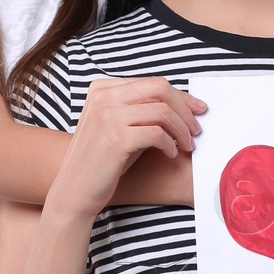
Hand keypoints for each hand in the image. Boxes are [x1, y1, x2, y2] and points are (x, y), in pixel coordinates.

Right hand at [49, 77, 206, 220]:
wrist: (75, 190)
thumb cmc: (102, 160)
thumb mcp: (118, 126)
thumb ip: (141, 110)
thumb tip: (183, 105)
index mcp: (102, 88)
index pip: (153, 83)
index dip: (181, 96)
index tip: (198, 109)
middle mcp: (103, 96)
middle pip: (160, 90)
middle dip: (185, 109)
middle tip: (196, 129)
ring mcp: (107, 116)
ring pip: (162, 111)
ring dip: (182, 129)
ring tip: (188, 145)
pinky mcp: (116, 138)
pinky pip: (157, 133)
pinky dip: (170, 144)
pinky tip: (171, 154)